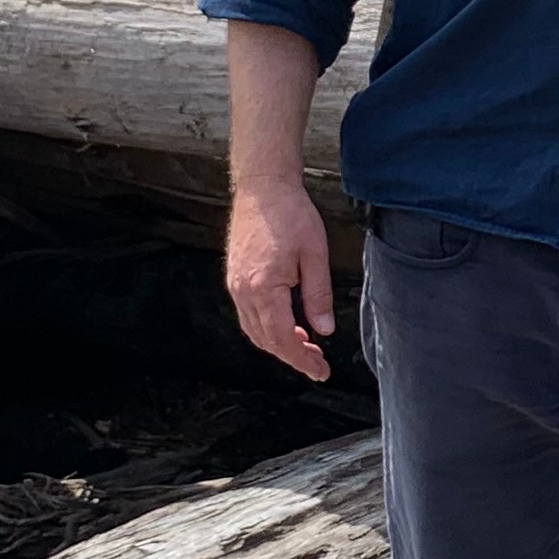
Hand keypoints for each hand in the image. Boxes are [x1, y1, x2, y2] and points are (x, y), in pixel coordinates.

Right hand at [225, 180, 337, 380]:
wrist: (263, 187)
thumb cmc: (291, 214)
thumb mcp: (315, 254)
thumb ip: (318, 294)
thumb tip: (324, 330)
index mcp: (263, 287)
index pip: (282, 338)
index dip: (302, 359)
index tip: (320, 371)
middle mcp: (243, 290)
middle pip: (265, 339)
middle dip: (292, 356)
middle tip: (317, 364)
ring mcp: (235, 285)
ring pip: (254, 330)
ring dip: (278, 344)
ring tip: (305, 348)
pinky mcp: (235, 278)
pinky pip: (248, 315)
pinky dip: (267, 328)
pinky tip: (286, 326)